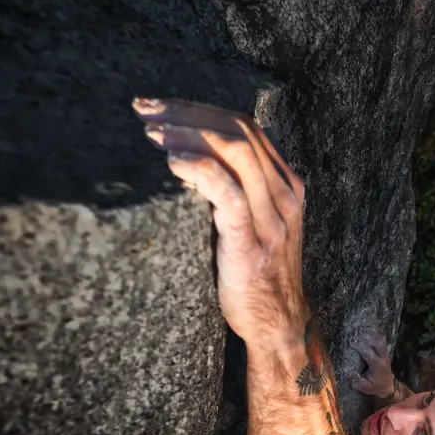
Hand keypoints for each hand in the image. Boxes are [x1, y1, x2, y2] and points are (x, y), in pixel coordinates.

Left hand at [132, 97, 306, 344]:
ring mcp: (272, 218)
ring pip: (234, 151)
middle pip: (238, 129)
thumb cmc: (258, 277)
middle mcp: (285, 195)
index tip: (161, 107)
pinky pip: (227, 191)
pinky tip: (172, 164)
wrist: (279, 326)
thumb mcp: (257, 224)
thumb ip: (238, 191)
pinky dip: (198, 169)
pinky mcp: (252, 242)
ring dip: (188, 134)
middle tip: (147, 112)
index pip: (245, 126)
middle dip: (187, 112)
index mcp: (287, 185)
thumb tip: (192, 160)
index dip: (200, 109)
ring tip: (153, 134)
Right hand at [348, 328, 395, 396]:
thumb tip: (350, 374)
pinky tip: (365, 329)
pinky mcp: (385, 350)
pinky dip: (373, 332)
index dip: (360, 346)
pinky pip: (381, 338)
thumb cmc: (375, 386)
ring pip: (380, 339)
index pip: (370, 354)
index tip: (351, 341)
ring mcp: (385, 353)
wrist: (388, 385)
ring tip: (358, 329)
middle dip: (366, 336)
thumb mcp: (366, 388)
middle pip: (378, 343)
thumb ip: (358, 382)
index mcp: (378, 367)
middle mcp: (383, 358)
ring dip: (370, 333)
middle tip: (354, 332)